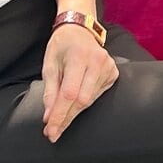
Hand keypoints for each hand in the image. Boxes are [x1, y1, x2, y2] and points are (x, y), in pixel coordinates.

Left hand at [41, 22, 118, 141]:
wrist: (79, 31)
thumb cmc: (62, 46)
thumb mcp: (49, 65)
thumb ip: (50, 92)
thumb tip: (49, 116)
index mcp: (79, 57)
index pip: (69, 94)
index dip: (59, 115)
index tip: (50, 131)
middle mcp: (97, 62)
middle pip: (82, 100)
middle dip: (66, 118)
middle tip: (53, 132)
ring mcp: (108, 67)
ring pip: (90, 100)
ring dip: (74, 112)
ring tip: (61, 119)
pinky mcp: (113, 73)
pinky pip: (97, 95)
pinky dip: (84, 102)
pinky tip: (76, 102)